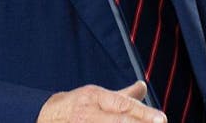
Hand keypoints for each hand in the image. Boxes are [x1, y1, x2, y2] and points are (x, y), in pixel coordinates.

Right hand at [37, 81, 166, 122]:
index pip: (122, 105)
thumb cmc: (75, 108)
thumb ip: (122, 96)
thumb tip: (143, 86)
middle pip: (118, 121)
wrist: (43, 118)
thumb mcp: (96, 96)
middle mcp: (87, 115)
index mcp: (93, 97)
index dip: (143, 113)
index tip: (162, 119)